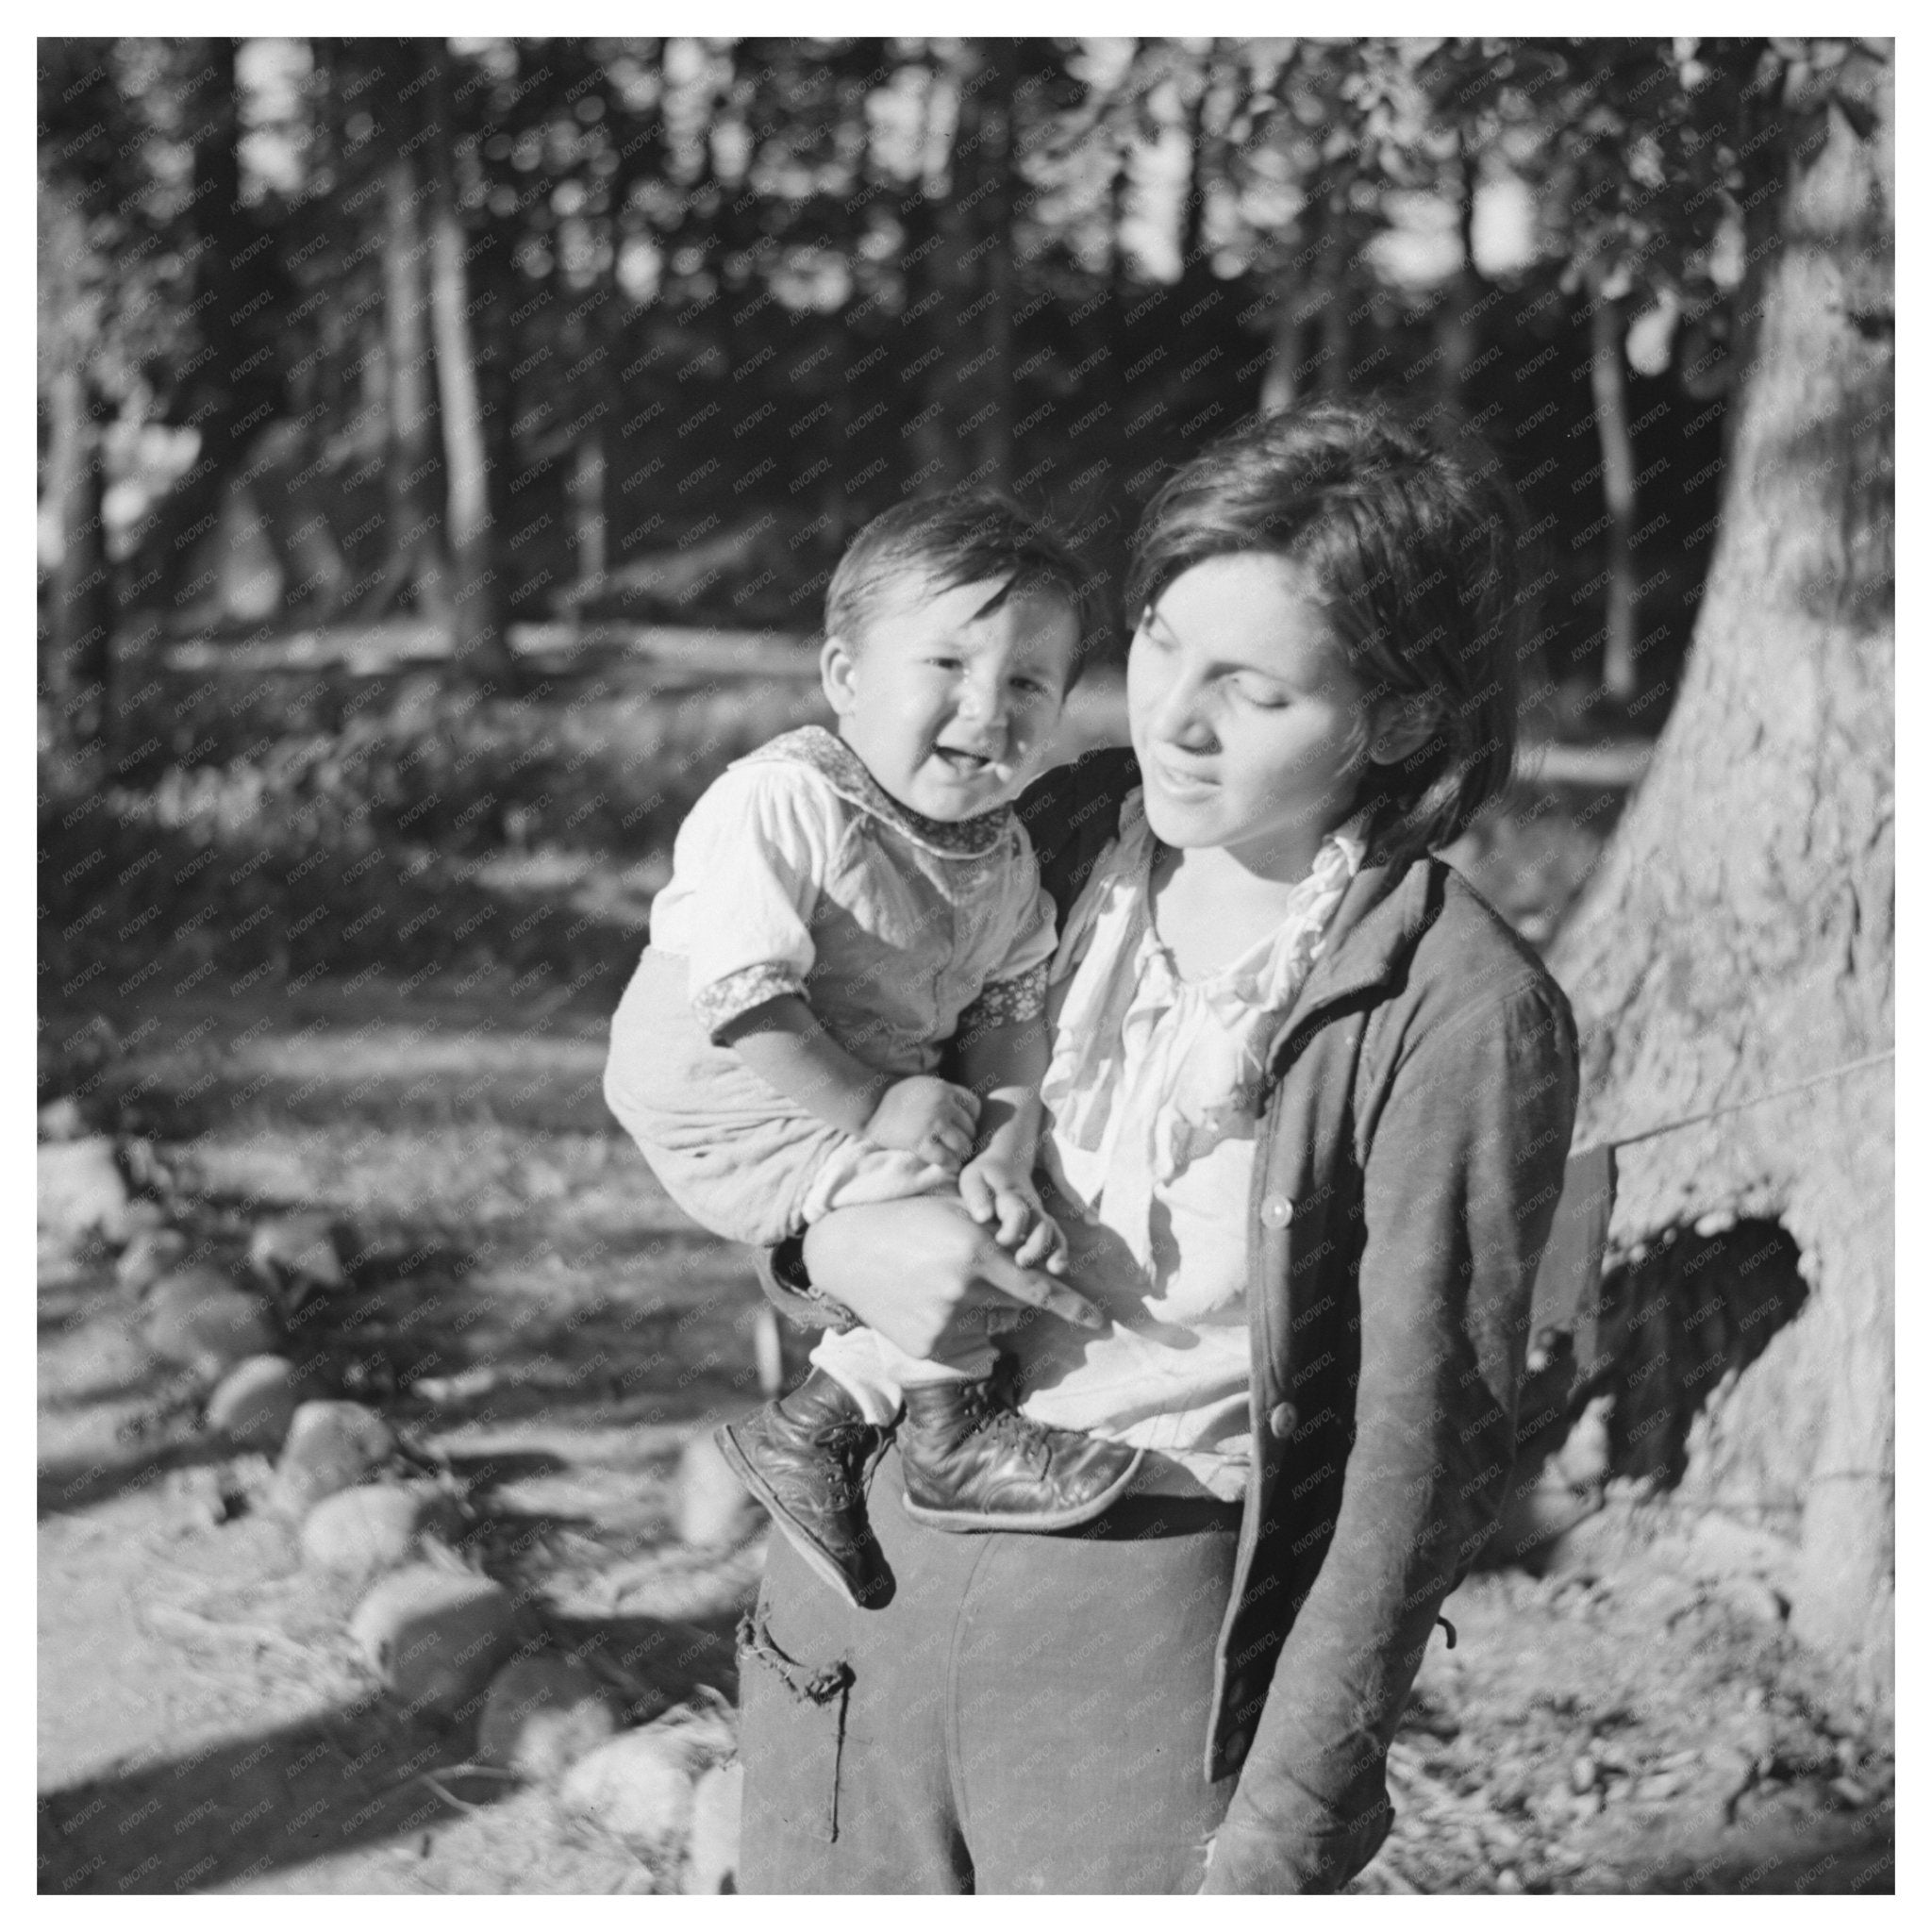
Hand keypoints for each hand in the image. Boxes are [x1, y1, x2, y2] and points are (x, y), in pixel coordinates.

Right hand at [800, 1195, 1104, 1363]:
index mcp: (976, 1254)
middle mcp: (963, 1291)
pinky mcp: (927, 1346)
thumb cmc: (909, 1222)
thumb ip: (1002, 1242)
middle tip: (974, 1271)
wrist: (848, 1250)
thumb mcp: (959, 1216)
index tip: (1103, 1323)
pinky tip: (930, 1303)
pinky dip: (959, 1327)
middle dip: (1007, 1291)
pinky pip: (965, 1343)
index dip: (1075, 1307)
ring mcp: (943, 1323)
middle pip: (1015, 1305)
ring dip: (983, 1309)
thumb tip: (1039, 1274)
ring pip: (991, 1325)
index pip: (1039, 1289)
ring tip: (943, 1284)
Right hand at [863, 1075, 980, 1173]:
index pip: (973, 1106)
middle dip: (965, 1139)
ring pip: (962, 1145)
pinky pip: (946, 1159)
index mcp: (944, 1089)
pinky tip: (948, 1167)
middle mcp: (942, 1104)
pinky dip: (950, 1166)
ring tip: (955, 1158)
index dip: (971, 1119)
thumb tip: (960, 1109)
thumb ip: (942, 1094)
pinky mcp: (920, 1141)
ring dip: (960, 1155)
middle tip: (958, 1148)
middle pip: (970, 1128)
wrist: (870, 1106)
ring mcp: (932, 1123)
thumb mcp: (922, 1085)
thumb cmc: (895, 1098)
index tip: (962, 1128)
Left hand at [957, 1156, 1069, 1273]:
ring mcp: (1037, 1213)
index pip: (1018, 1211)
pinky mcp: (1041, 1222)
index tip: (1001, 1240)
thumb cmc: (985, 1176)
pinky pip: (1056, 1236)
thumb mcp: (974, 1179)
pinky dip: (1060, 1252)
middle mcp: (1029, 1204)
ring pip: (1051, 1232)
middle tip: (1022, 1261)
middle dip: (1035, 1247)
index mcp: (1010, 1193)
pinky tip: (1057, 1267)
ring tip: (1052, 1268)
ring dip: (1053, 1251)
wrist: (1010, 1158)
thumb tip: (983, 1217)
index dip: (1013, 1229)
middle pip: (1041, 1224)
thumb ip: (978, 1196)